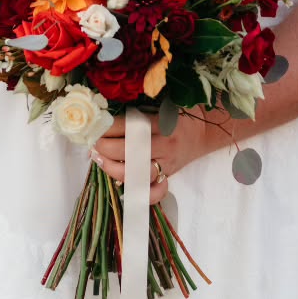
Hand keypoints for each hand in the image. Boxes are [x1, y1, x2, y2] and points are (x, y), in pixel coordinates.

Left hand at [92, 112, 231, 204]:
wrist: (203, 131)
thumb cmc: (178, 115)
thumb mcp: (162, 106)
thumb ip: (139, 112)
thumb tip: (106, 117)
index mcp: (162, 123)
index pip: (130, 127)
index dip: (109, 128)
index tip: (96, 126)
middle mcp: (164, 145)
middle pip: (129, 151)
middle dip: (106, 148)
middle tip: (94, 143)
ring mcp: (166, 163)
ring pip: (136, 174)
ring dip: (112, 168)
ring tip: (99, 159)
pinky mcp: (168, 176)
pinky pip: (153, 192)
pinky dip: (138, 193)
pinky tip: (121, 184)